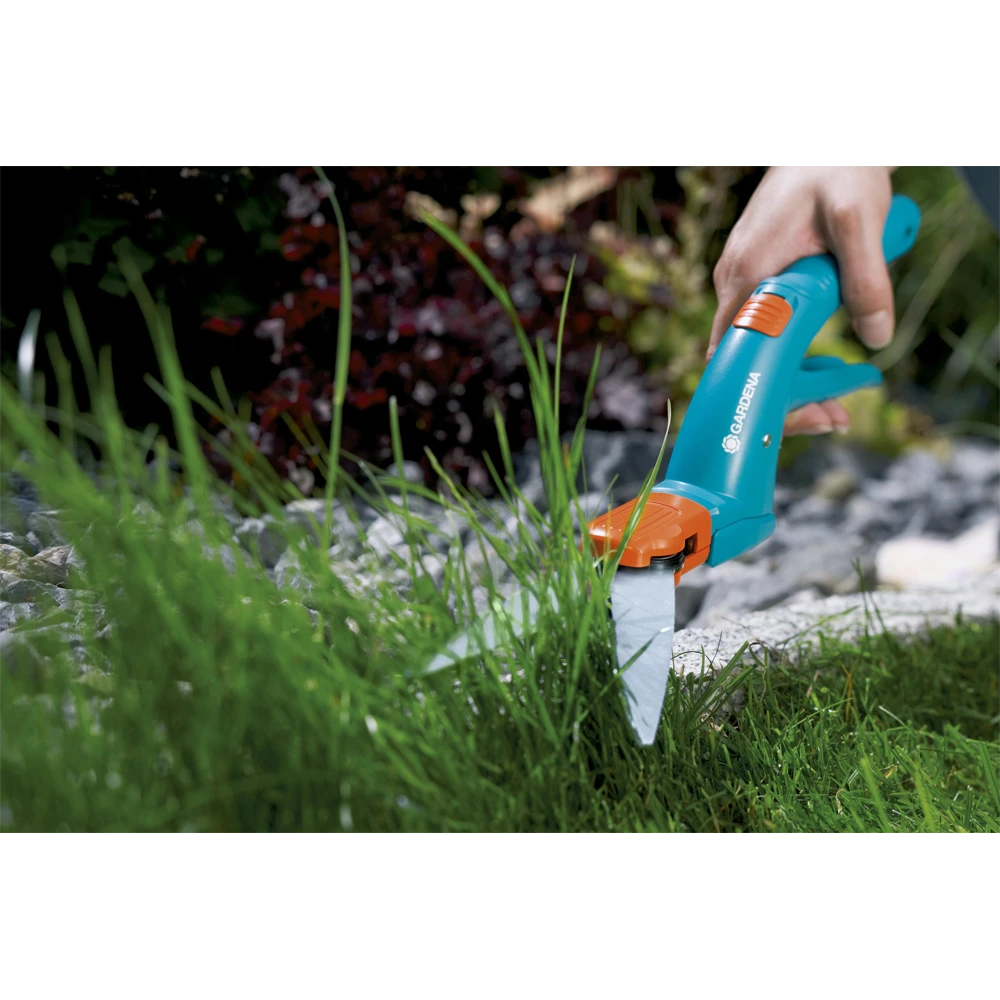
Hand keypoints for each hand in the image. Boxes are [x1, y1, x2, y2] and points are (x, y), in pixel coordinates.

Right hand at [708, 163, 894, 435]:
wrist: (822, 148)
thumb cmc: (835, 175)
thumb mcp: (860, 223)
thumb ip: (867, 280)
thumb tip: (877, 338)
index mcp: (746, 275)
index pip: (729, 354)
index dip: (759, 392)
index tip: (800, 414)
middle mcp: (733, 284)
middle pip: (741, 362)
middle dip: (783, 400)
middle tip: (832, 419)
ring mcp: (741, 284)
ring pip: (753, 350)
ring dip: (791, 382)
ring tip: (837, 404)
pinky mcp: (755, 282)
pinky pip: (762, 331)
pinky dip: (789, 357)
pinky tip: (823, 367)